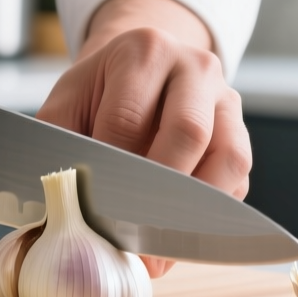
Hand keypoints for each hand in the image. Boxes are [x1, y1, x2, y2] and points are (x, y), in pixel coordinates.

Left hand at [37, 0, 250, 276]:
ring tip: (161, 244)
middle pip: (189, 132)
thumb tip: (58, 199)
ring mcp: (227, 101)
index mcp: (145, 52)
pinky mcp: (241, 135)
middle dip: (158, 192)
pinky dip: (211, 213)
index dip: (111, 169)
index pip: (130, 118)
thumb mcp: (68, 102)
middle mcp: (195, 68)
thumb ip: (56, 143)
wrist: (142, 69)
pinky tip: (180, 233)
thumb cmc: (101, 92)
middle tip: (132, 234)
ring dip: (195, 208)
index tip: (95, 209)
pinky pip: (238, 179)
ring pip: (229, 158)